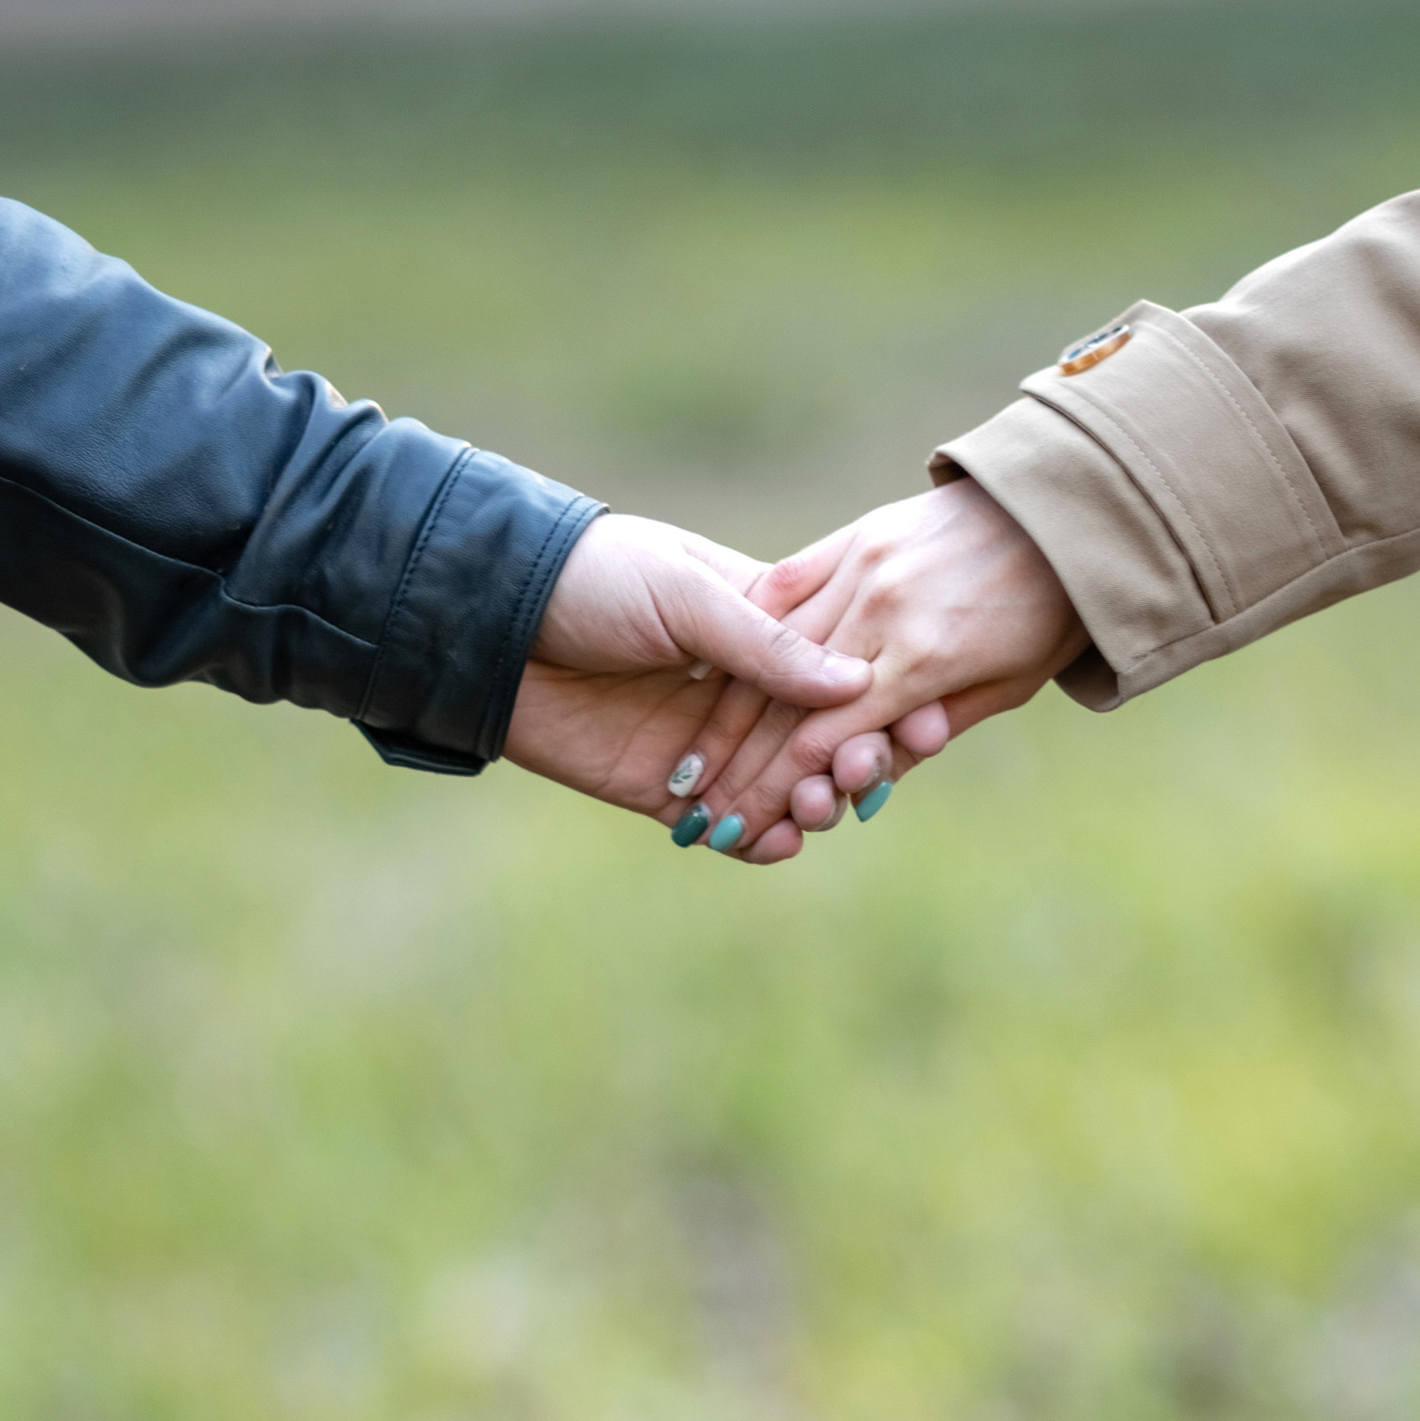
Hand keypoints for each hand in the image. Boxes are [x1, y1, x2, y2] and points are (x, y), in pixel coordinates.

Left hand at [502, 512, 873, 855]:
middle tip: (866, 775)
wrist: (493, 618)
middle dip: (857, 762)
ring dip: (814, 804)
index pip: (845, 673)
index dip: (888, 702)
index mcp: (763, 625)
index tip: (926, 724)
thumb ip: (767, 643)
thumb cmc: (592, 577)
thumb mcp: (685, 594)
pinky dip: (762, 842)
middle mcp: (746, 689)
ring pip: (787, 790)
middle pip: (827, 740)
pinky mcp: (670, 793)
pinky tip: (780, 842)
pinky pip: (731, 829)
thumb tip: (856, 680)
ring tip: (819, 807)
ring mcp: (711, 746)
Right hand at [674, 479, 1085, 854]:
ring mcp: (865, 564)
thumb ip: (929, 726)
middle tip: (698, 815)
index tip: (731, 831)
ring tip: (696, 764)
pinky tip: (711, 673)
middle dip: (736, 768)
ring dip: (726, 714)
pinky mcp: (857, 534)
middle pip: (786, 703)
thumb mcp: (1007, 688)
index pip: (823, 742)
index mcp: (923, 659)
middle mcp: (882, 609)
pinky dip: (751, 634)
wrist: (1069, 504)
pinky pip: (788, 586)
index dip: (771, 792)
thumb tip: (868, 774)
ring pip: (773, 650)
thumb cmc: (1052, 610)